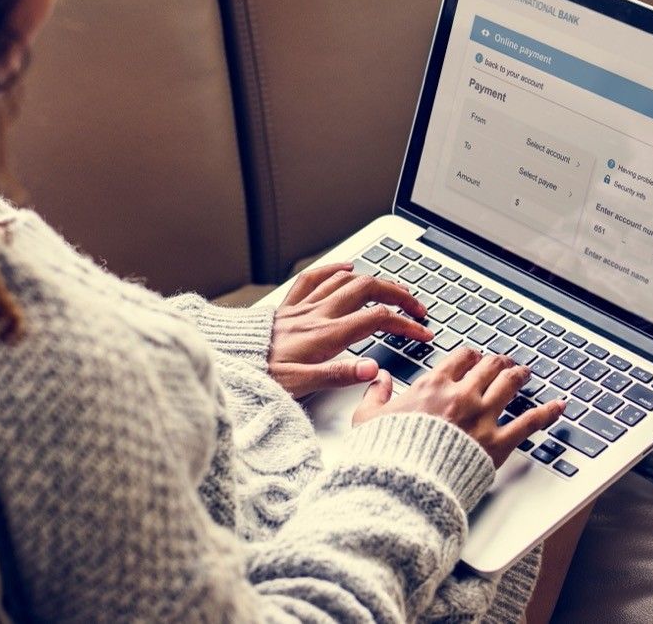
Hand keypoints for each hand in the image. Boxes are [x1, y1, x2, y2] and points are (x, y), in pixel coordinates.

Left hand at [269, 263, 432, 397]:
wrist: (229, 362)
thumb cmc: (261, 375)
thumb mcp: (302, 384)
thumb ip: (339, 375)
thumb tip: (372, 369)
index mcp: (327, 335)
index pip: (378, 320)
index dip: (407, 324)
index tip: (423, 334)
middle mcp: (318, 314)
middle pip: (369, 290)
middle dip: (400, 294)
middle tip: (418, 307)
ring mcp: (304, 306)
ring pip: (347, 280)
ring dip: (376, 281)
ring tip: (394, 290)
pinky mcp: (289, 306)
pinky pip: (314, 277)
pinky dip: (335, 269)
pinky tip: (346, 267)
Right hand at [352, 346, 565, 467]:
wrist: (405, 482)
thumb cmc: (386, 453)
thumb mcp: (367, 418)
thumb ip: (375, 394)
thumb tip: (378, 379)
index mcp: (433, 386)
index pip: (459, 359)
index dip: (469, 356)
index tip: (473, 357)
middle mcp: (462, 395)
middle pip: (488, 367)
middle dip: (497, 362)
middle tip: (503, 362)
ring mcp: (483, 417)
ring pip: (509, 385)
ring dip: (519, 376)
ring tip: (525, 373)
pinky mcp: (497, 443)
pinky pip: (529, 422)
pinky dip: (547, 412)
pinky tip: (559, 405)